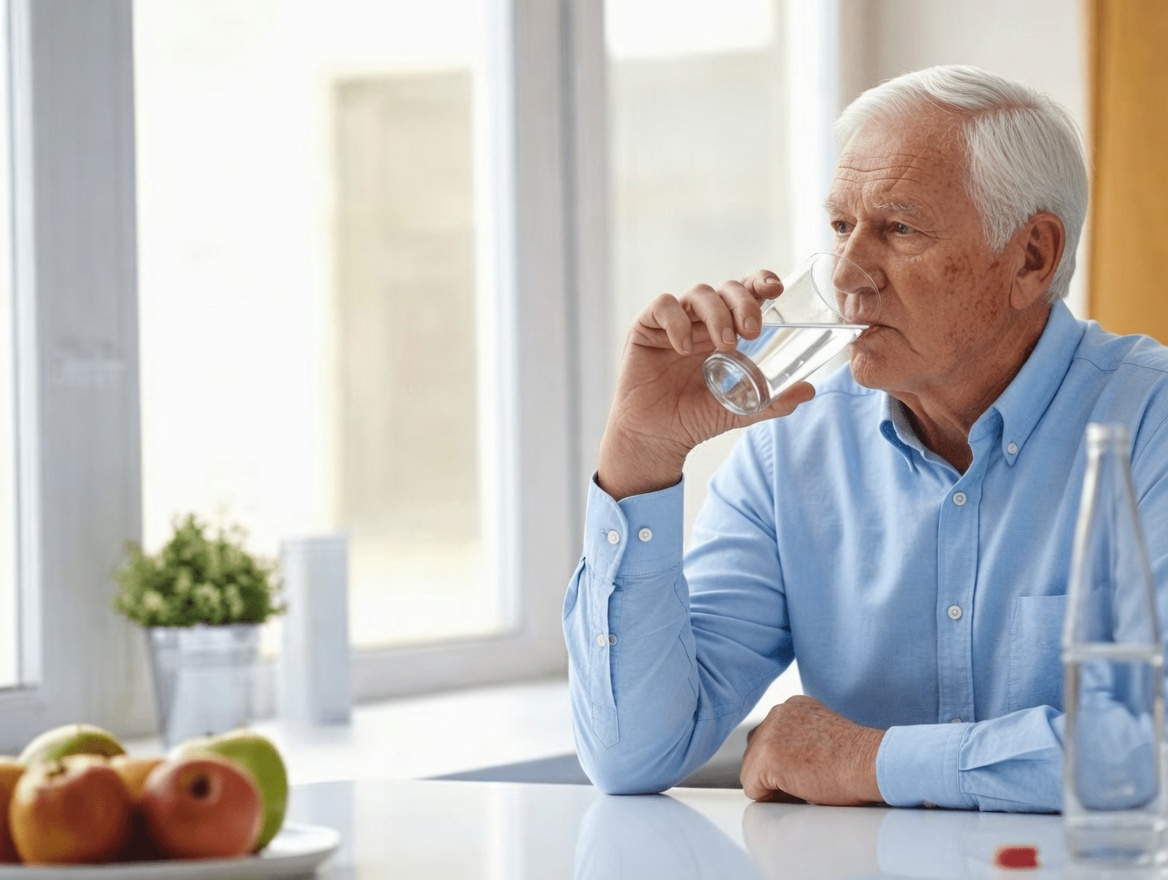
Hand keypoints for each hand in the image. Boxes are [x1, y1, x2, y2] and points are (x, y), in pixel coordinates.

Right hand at [597, 271, 815, 499]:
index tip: (776, 290)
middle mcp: (701, 321)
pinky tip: (683, 348)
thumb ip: (773, 401)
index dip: (761, 281)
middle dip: (744, 302)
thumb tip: (809, 390)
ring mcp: (674, 322)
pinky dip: (677, 322)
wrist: (657, 439)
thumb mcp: (741, 409)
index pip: (746, 292)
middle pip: (727, 288)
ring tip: (725, 345)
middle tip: (753, 330)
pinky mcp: (646, 328)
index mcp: (726, 330)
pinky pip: (663, 306)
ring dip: (717, 314)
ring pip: (699, 293)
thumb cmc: (695, 419)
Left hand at [740, 695, 884, 805]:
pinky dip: (771, 798)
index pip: (769, 737)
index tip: (808, 770)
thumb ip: (798, 740)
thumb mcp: (823, 737)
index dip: (784, 763)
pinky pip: (752, 787)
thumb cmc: (859, 759)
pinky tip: (800, 792)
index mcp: (793, 707)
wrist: (871, 763)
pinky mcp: (766, 755)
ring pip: (751, 769)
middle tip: (807, 782)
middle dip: (774, 773)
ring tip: (806, 785)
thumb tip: (784, 765)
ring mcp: (769, 732)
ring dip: (773, 785)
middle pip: (755, 751)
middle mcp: (778, 712)